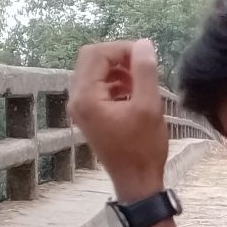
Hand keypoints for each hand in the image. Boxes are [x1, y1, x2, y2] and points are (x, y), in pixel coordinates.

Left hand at [68, 39, 169, 201]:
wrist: (137, 182)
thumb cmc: (144, 148)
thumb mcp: (149, 106)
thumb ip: (145, 72)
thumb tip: (144, 44)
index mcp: (86, 97)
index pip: (96, 54)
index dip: (122, 48)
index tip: (146, 56)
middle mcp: (77, 100)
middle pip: (92, 59)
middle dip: (119, 57)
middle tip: (143, 64)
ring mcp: (81, 109)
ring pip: (95, 72)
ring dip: (118, 69)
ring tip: (142, 81)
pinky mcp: (89, 115)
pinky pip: (98, 87)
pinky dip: (115, 82)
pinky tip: (135, 92)